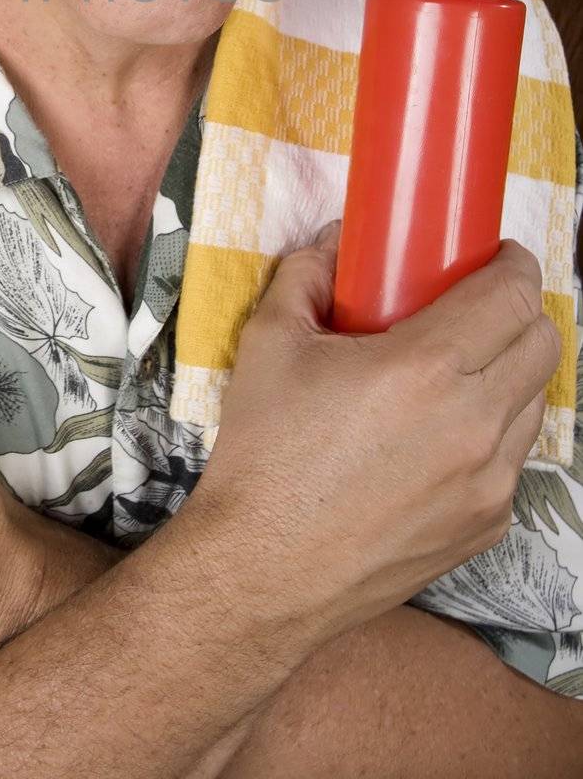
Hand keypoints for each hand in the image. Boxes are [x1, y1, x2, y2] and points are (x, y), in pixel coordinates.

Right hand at [188, 225, 560, 650]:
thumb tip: (337, 243)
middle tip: (476, 304)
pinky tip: (440, 432)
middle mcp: (475, 422)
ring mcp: (490, 481)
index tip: (496, 255)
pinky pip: (513, 458)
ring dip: (509, 371)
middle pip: (543, 342)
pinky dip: (492, 431)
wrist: (265, 566)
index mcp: (427, 367)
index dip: (514, 264)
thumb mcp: (270, 342)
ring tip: (457, 370)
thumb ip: (308, 275)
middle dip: (518, 310)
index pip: (514, 296)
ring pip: (536, 400)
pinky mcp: (487, 524)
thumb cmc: (266, 453)